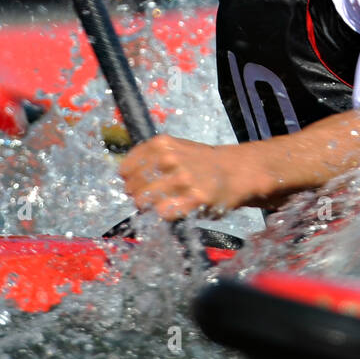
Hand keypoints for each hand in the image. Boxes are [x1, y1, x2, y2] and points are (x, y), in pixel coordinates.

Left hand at [119, 134, 264, 221]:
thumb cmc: (199, 162)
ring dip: (149, 207)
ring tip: (161, 204)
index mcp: (161, 144)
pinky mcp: (194, 199)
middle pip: (133, 188)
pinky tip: (175, 208)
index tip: (135, 186)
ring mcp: (182, 179)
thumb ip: (149, 158)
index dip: (128, 181)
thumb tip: (124, 178)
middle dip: (137, 196)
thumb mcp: (174, 148)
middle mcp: (170, 158)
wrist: (235, 171)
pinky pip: (164, 214)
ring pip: (144, 202)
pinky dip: (165, 214)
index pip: (126, 169)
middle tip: (149, 199)